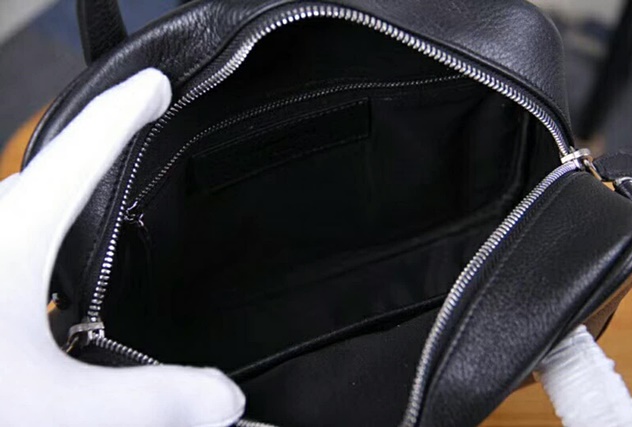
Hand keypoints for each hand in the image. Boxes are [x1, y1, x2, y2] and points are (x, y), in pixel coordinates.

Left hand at [0, 69, 244, 426]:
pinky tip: (36, 290)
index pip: (85, 150)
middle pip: (44, 170)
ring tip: (90, 209)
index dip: (129, 112)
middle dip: (91, 144)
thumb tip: (225, 399)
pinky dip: (24, 245)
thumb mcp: (55, 413)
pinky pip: (2, 244)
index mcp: (9, 235)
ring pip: (11, 210)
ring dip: (51, 201)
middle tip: (130, 131)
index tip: (156, 83)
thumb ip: (152, 401)